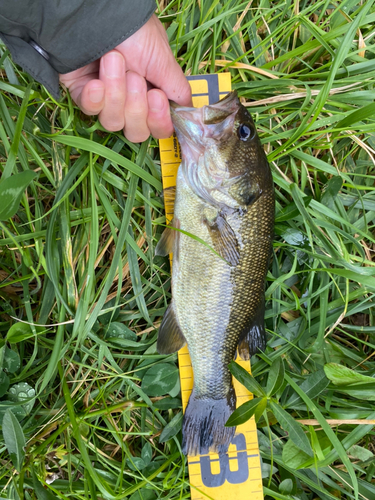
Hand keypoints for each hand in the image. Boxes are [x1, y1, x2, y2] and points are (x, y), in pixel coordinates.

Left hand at [59, 14, 191, 141]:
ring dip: (116, 93)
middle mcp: (130, 102)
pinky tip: (95, 81)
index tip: (156, 97)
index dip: (158, 121)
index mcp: (152, 95)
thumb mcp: (163, 60)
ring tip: (112, 61)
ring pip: (113, 123)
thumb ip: (177, 89)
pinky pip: (91, 110)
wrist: (97, 15)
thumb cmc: (134, 31)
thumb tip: (189, 110)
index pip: (159, 128)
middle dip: (136, 108)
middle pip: (137, 132)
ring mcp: (106, 100)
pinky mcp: (83, 95)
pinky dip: (95, 97)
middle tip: (134, 76)